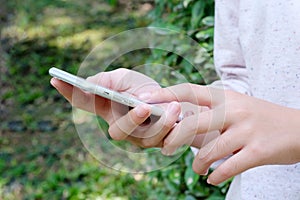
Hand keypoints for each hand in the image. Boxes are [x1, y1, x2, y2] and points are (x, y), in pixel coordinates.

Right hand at [50, 68, 180, 147]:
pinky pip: (165, 140)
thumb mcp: (124, 78)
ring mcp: (139, 137)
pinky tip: (179, 114)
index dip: (68, 92)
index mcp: (107, 109)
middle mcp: (120, 127)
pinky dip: (173, 128)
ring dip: (161, 123)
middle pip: (118, 131)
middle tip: (144, 108)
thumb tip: (88, 84)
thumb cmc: (141, 88)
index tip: (55, 78)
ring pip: (146, 138)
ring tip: (173, 107)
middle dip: (131, 120)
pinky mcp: (158, 142)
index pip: (83, 102)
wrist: (166, 100)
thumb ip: (107, 81)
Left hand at [140, 83, 299, 184]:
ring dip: (198, 164)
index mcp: (225, 96)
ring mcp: (246, 130)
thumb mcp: (235, 106)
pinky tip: (212, 178)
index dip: (164, 95)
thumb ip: (209, 111)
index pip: (188, 91)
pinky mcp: (259, 151)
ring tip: (198, 169)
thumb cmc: (259, 118)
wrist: (299, 128)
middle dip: (173, 138)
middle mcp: (234, 110)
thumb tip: (178, 121)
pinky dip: (216, 176)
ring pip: (209, 151)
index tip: (144, 100)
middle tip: (165, 149)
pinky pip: (229, 167)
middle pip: (192, 123)